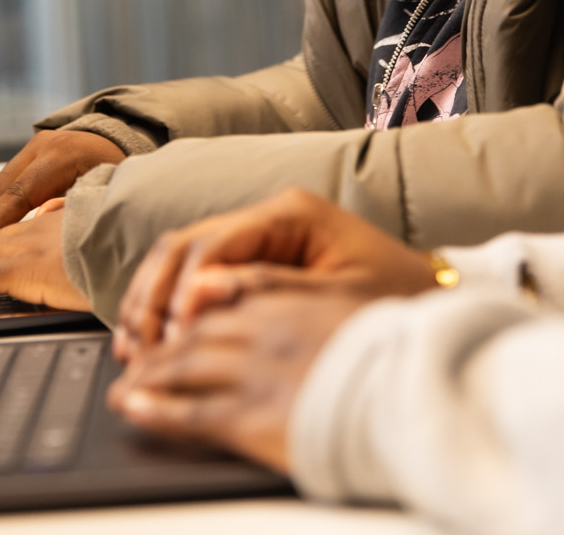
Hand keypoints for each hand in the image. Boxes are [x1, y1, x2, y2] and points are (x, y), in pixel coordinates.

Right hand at [0, 130, 125, 243]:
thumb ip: (73, 207)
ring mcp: (33, 148)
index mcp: (61, 156)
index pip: (21, 193)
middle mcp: (42, 148)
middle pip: (1, 188)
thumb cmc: (119, 174)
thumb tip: (38, 223)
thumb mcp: (104, 190)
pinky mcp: (28, 154)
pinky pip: (1, 182)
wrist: (122, 140)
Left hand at [108, 288, 369, 472]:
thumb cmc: (392, 346)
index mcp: (284, 302)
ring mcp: (254, 373)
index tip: (165, 329)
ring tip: (123, 389)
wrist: (419, 389)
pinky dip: (158, 409)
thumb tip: (209, 284)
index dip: (183, 315)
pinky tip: (136, 408)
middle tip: (131, 360)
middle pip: (191, 335)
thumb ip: (273, 286)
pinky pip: (191, 412)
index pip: (214, 301)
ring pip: (183, 367)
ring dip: (147, 377)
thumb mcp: (336, 299)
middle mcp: (262, 331)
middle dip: (155, 348)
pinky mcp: (254, 416)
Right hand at [114, 188, 434, 360]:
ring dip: (150, 301)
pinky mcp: (251, 260)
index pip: (213, 244)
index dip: (183, 293)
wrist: (430, 298)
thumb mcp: (336, 300)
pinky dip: (166, 306)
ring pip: (177, 258)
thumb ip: (267, 294)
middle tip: (138, 349)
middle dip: (153, 297)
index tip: (173, 339)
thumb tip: (201, 297)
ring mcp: (255, 235)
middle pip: (183, 245)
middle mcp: (266, 216)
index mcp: (290, 214)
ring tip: (133, 349)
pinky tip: (152, 340)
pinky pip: (193, 276)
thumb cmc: (396, 298)